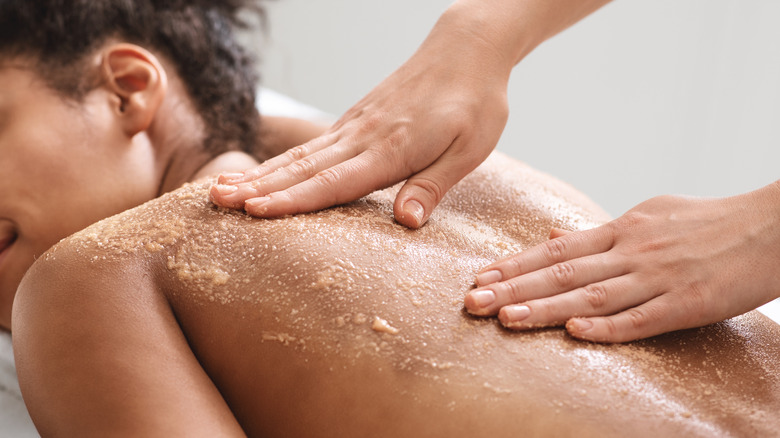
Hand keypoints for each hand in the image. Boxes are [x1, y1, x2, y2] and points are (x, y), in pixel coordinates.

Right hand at [210, 10, 510, 227]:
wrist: (467, 50)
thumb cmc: (475, 103)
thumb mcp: (469, 150)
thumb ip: (433, 186)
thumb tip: (405, 222)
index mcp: (392, 148)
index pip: (335, 181)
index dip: (294, 199)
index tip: (255, 210)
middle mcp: (364, 136)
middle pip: (304, 167)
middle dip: (259, 187)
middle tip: (217, 201)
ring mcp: (355, 126)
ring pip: (300, 155)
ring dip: (260, 174)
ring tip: (222, 188)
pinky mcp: (355, 121)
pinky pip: (311, 145)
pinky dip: (281, 161)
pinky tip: (262, 172)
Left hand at [464, 182, 779, 341]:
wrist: (770, 226)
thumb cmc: (705, 221)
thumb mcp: (647, 215)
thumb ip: (598, 231)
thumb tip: (552, 238)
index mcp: (622, 230)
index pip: (556, 250)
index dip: (515, 265)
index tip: (480, 277)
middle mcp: (632, 252)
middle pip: (562, 272)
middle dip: (514, 288)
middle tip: (473, 302)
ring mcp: (658, 278)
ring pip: (592, 295)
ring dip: (545, 309)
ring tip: (506, 319)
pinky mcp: (687, 304)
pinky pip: (641, 319)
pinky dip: (607, 326)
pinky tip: (574, 332)